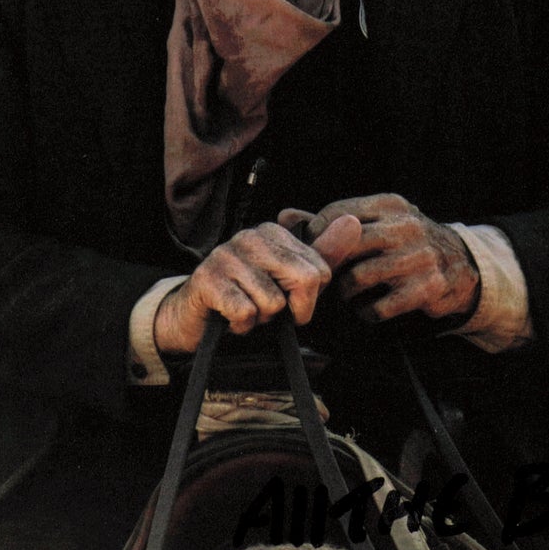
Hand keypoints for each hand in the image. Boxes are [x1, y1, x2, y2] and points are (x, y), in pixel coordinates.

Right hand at [153, 216, 363, 354]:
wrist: (195, 317)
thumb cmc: (248, 297)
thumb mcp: (290, 278)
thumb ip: (324, 254)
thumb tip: (353, 223)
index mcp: (273, 232)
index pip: (319, 271)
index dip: (308, 299)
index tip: (286, 299)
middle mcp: (249, 237)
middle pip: (305, 281)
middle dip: (292, 310)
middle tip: (270, 310)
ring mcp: (226, 256)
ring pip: (273, 303)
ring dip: (262, 319)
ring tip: (245, 309)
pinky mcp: (208, 280)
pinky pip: (246, 313)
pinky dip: (242, 326)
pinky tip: (230, 318)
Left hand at [278, 193, 479, 325]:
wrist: (461, 265)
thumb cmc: (406, 243)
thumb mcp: (378, 222)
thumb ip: (332, 221)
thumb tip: (285, 217)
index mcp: (389, 205)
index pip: (337, 214)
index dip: (317, 236)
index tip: (311, 253)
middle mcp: (405, 227)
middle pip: (345, 246)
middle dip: (328, 267)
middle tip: (322, 280)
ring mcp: (419, 257)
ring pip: (358, 278)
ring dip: (345, 293)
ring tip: (346, 295)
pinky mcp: (427, 288)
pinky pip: (378, 307)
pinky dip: (366, 312)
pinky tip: (367, 309)